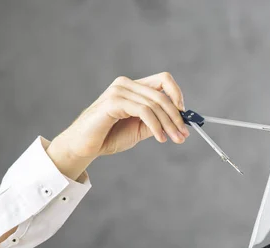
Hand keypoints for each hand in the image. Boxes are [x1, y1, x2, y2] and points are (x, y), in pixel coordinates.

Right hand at [53, 72, 189, 160]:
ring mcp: (118, 91)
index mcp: (133, 86)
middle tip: (184, 135)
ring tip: (175, 139)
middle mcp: (126, 84)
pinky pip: (144, 111)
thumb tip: (180, 121)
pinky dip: (156, 126)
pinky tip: (160, 138)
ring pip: (155, 104)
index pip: (163, 80)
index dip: (177, 95)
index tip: (184, 115)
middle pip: (162, 95)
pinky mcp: (113, 102)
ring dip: (169, 124)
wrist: (85, 147)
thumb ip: (158, 121)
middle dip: (177, 117)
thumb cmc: (109, 136)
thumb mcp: (141, 128)